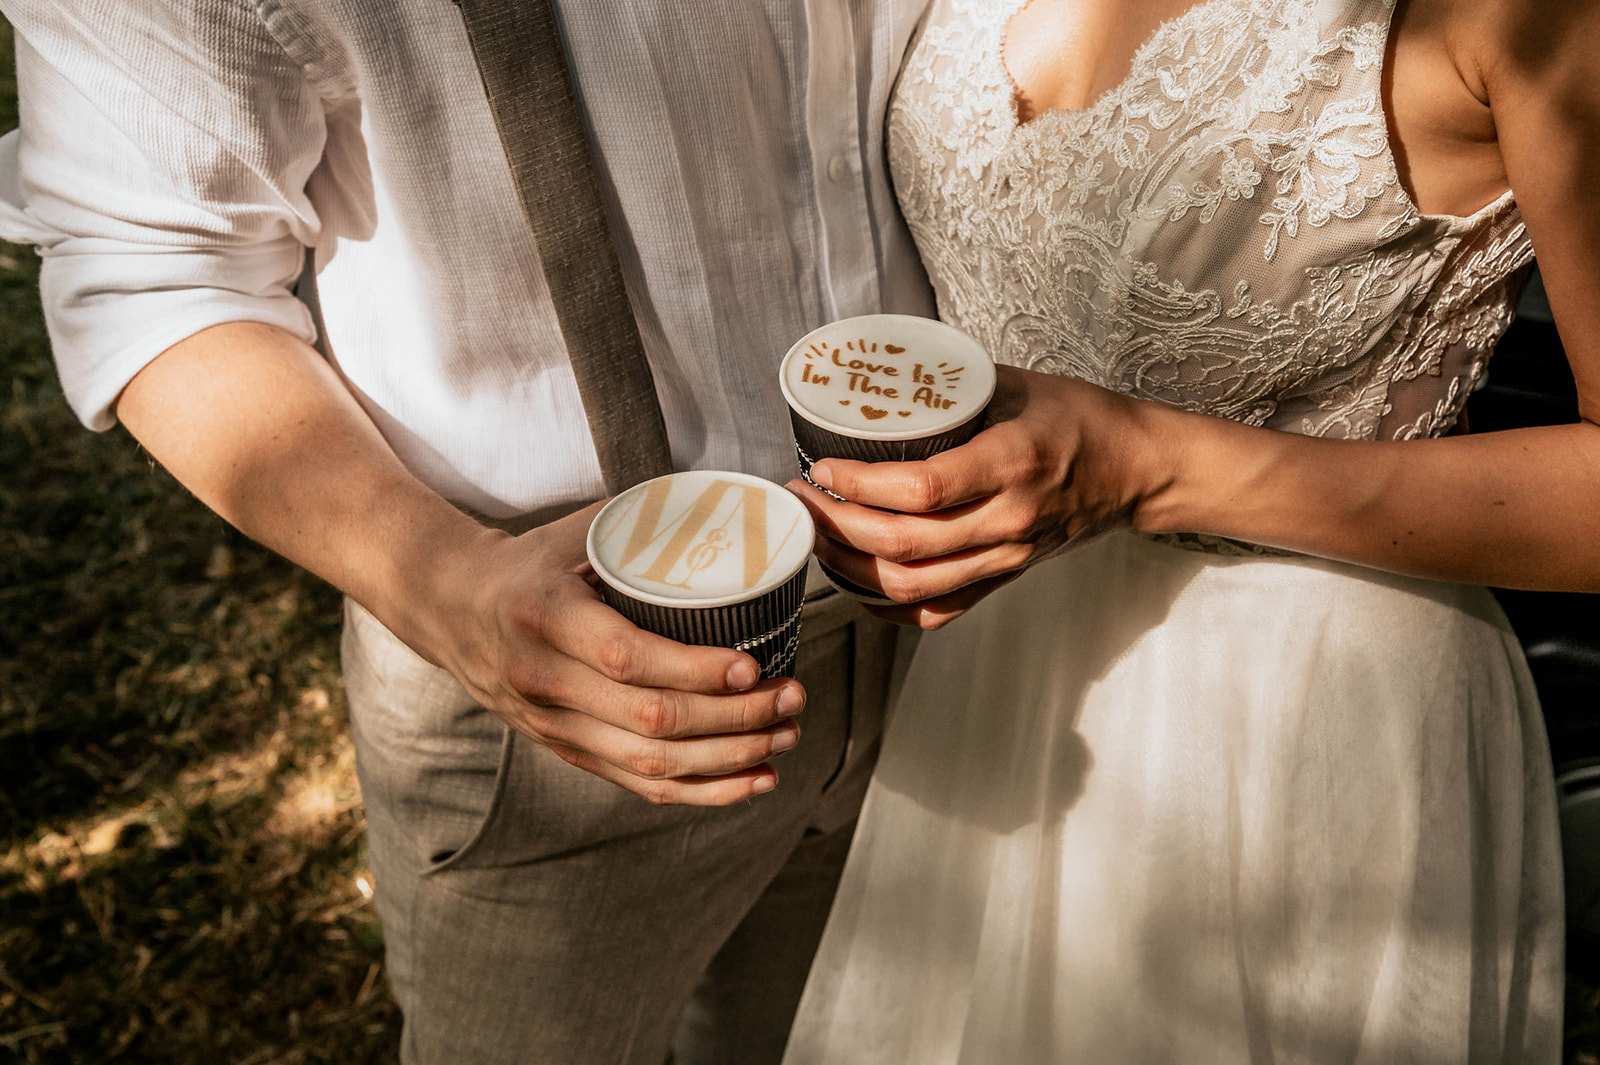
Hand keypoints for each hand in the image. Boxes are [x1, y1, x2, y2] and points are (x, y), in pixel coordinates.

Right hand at [406, 503, 805, 806]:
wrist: (450, 608)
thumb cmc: (530, 562)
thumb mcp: (575, 531)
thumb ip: (646, 521)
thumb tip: (735, 506)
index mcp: (545, 616)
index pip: (625, 657)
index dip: (694, 670)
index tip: (752, 663)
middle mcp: (545, 680)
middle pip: (649, 720)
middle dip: (733, 716)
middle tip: (792, 693)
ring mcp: (554, 725)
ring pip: (650, 762)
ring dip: (730, 757)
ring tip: (786, 734)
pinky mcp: (567, 750)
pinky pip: (640, 784)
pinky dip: (704, 790)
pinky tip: (753, 779)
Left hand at [788, 366, 1172, 627]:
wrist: (1136, 469)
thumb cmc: (1077, 417)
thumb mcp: (1014, 385)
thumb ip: (947, 390)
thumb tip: (872, 382)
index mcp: (1012, 463)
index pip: (921, 490)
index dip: (859, 485)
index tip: (822, 468)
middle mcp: (1009, 519)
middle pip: (904, 545)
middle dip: (837, 526)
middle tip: (803, 499)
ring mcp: (1007, 558)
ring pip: (912, 585)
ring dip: (850, 566)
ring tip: (818, 535)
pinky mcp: (1006, 580)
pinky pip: (938, 611)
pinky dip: (887, 606)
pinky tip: (856, 581)